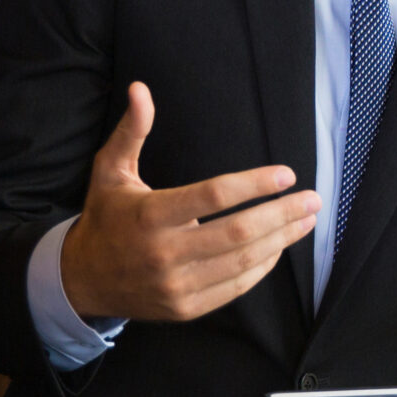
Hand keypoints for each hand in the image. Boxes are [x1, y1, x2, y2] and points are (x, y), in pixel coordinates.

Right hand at [60, 82, 321, 321]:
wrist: (82, 280)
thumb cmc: (105, 217)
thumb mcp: (109, 170)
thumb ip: (131, 131)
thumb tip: (140, 89)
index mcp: (149, 215)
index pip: (213, 197)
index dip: (254, 184)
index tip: (287, 174)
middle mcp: (164, 254)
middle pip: (238, 233)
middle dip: (283, 214)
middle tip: (314, 199)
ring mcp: (176, 286)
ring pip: (243, 261)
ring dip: (282, 239)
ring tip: (307, 219)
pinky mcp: (185, 308)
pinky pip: (235, 287)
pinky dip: (263, 266)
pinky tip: (279, 246)